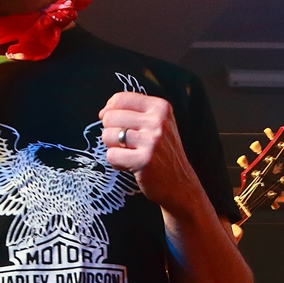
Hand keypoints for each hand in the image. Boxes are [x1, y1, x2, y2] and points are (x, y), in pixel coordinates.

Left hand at [98, 92, 201, 212]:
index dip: (109, 111)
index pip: (120, 99)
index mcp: (161, 107)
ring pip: (107, 136)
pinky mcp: (144, 160)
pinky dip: (116, 162)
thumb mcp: (157, 123)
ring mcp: (152, 141)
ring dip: (113, 148)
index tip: (115, 123)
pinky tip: (130, 165)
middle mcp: (158, 121)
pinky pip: (111, 155)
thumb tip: (103, 112)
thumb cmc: (161, 151)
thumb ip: (133, 112)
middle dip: (111, 132)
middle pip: (110, 118)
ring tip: (130, 153)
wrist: (179, 183)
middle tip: (126, 143)